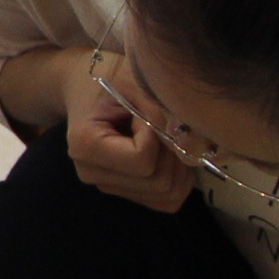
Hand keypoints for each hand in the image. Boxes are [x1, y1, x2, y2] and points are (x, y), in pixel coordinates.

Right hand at [67, 53, 196, 213]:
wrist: (89, 86)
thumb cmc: (112, 77)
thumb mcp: (135, 83)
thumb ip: (160, 113)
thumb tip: (193, 146)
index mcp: (85, 146)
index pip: (142, 160)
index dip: (157, 135)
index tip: (147, 110)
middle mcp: (91, 174)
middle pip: (157, 183)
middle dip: (174, 153)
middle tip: (165, 124)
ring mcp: (107, 186)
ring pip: (165, 196)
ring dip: (179, 167)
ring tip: (167, 137)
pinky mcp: (124, 191)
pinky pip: (165, 201)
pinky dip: (178, 179)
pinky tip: (169, 154)